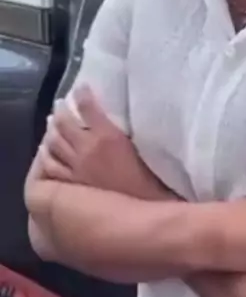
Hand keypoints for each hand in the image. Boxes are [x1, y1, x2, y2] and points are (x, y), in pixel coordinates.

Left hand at [39, 85, 178, 200]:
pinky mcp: (72, 183)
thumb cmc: (148, 178)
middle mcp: (87, 148)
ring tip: (52, 123)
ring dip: (52, 130)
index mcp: (107, 136)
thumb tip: (113, 123)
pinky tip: (46, 150)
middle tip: (61, 104)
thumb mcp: (138, 147)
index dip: (82, 94)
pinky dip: (47, 155)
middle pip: (65, 122)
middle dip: (61, 110)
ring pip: (54, 143)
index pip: (89, 106)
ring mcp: (76, 166)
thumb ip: (121, 133)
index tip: (81, 87)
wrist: (143, 209)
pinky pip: (53, 166)